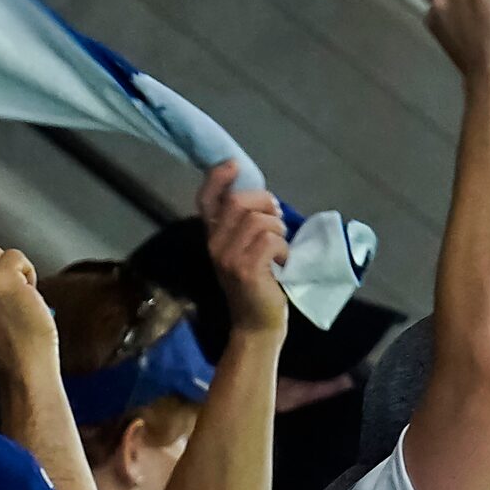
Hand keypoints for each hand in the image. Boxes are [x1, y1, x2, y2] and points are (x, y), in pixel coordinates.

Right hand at [197, 161, 288, 338]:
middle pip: (239, 202)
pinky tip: (283, 262)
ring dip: (278, 229)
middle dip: (266, 203)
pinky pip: (270, 240)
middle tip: (278, 219)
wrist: (257, 325)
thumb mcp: (245, 251)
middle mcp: (214, 245)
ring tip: (281, 247)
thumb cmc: (258, 285)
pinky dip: (284, 248)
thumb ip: (245, 225)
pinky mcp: (245, 270)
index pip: (206, 199)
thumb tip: (265, 198)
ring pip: (258, 220)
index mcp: (213, 237)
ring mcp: (228, 258)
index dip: (218, 177)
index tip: (234, 165)